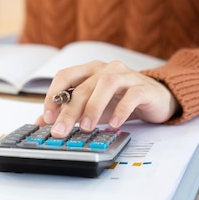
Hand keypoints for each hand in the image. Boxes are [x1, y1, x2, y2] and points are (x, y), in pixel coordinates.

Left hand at [38, 60, 179, 137]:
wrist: (156, 99)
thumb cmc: (120, 100)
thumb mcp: (92, 107)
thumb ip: (69, 112)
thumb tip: (42, 122)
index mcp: (90, 70)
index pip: (65, 75)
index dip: (54, 94)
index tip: (48, 117)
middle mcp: (106, 69)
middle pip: (83, 86)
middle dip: (70, 110)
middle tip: (61, 130)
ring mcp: (126, 76)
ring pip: (106, 84)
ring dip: (93, 107)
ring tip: (87, 127)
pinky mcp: (143, 87)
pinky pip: (131, 95)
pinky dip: (121, 109)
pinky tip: (114, 124)